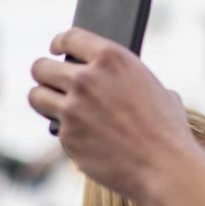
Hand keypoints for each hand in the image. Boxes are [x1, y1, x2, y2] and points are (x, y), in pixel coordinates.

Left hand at [28, 29, 204, 203]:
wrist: (164, 167)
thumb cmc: (168, 130)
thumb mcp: (156, 89)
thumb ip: (130, 80)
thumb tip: (123, 86)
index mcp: (111, 58)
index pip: (69, 38)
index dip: (59, 43)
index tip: (55, 49)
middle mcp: (86, 79)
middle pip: (42, 67)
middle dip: (45, 74)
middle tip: (51, 81)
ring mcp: (72, 109)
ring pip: (36, 96)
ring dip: (43, 100)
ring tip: (52, 105)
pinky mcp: (67, 137)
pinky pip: (56, 129)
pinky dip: (66, 133)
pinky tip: (83, 137)